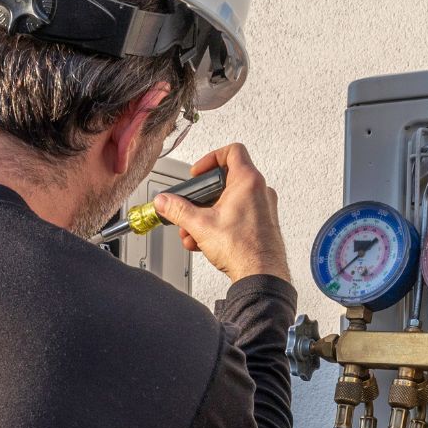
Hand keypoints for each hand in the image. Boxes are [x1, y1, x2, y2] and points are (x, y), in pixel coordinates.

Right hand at [152, 143, 291, 283]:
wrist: (261, 275)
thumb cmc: (243, 249)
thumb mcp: (200, 225)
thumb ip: (178, 210)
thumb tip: (165, 201)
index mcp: (248, 181)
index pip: (232, 151)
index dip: (211, 158)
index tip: (198, 173)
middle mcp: (260, 191)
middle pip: (226, 181)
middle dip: (202, 198)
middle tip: (191, 208)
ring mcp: (263, 208)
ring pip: (230, 202)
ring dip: (207, 215)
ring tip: (194, 232)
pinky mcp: (263, 224)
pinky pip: (238, 216)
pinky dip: (220, 224)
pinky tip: (205, 241)